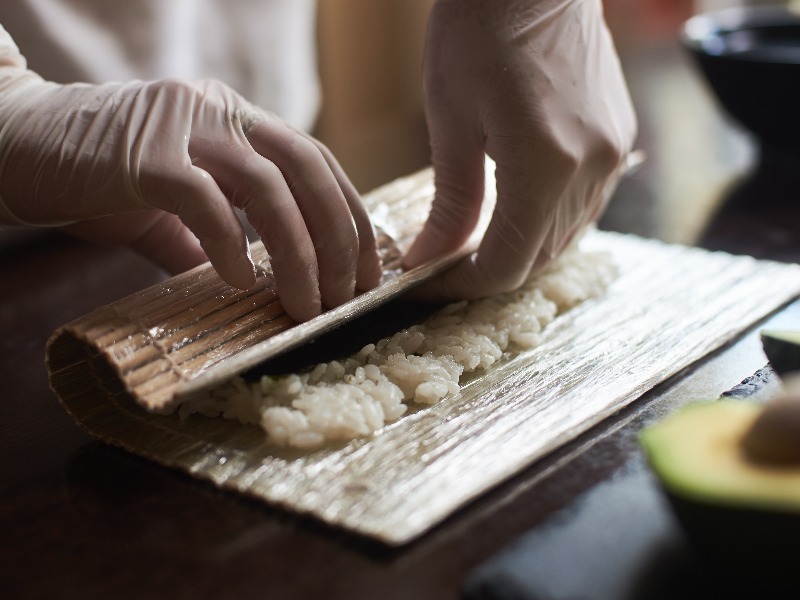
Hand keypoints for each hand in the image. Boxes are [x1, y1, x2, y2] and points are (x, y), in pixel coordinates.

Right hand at [0, 36, 380, 321]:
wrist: (15, 148)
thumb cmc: (96, 179)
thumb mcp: (169, 208)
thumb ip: (211, 236)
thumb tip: (249, 281)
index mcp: (237, 121)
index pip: (318, 164)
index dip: (352, 218)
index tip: (368, 272)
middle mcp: (220, 112)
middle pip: (309, 170)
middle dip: (339, 240)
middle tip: (347, 298)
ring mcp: (183, 126)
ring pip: (268, 186)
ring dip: (299, 253)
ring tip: (305, 304)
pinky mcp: (143, 153)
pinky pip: (203, 200)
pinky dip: (229, 244)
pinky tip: (239, 281)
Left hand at [404, 0, 636, 299]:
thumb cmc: (480, 29)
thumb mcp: (451, 121)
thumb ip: (450, 202)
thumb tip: (429, 259)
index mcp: (545, 166)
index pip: (506, 264)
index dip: (462, 285)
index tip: (427, 281)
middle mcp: (591, 168)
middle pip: (538, 258)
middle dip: (487, 271)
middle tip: (443, 265)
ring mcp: (612, 154)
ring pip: (564, 237)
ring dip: (519, 250)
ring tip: (473, 242)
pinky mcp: (618, 138)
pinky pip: (585, 205)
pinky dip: (547, 222)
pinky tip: (517, 211)